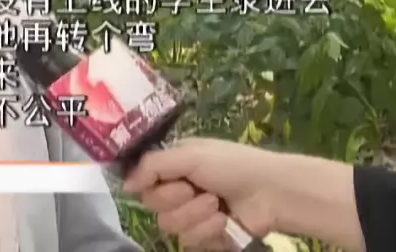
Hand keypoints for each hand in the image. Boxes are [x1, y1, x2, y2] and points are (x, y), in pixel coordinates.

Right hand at [122, 138, 282, 249]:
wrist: (271, 192)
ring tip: (216, 205)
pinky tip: (225, 220)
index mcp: (173, 165)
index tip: (160, 180)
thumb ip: (152, 166)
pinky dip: (208, 230)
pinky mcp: (205, 237)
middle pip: (152, 205)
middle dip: (175, 198)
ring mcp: (191, 214)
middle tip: (195, 189)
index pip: (140, 180)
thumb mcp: (190, 154)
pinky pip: (190, 240)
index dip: (147, 184)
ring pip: (169, 225)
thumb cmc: (232, 165)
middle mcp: (178, 189)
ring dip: (194, 215)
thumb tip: (124, 185)